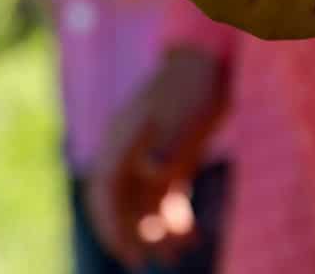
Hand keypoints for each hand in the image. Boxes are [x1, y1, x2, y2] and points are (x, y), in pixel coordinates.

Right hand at [86, 47, 228, 268]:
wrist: (210, 61)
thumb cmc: (192, 85)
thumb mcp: (181, 114)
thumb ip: (166, 145)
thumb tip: (150, 172)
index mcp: (121, 139)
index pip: (104, 189)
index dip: (110, 223)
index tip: (126, 251)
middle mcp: (130, 151)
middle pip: (120, 202)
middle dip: (130, 235)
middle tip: (145, 262)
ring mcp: (149, 156)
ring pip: (143, 205)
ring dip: (155, 232)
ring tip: (175, 255)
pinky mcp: (171, 160)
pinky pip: (166, 198)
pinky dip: (175, 220)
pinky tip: (193, 238)